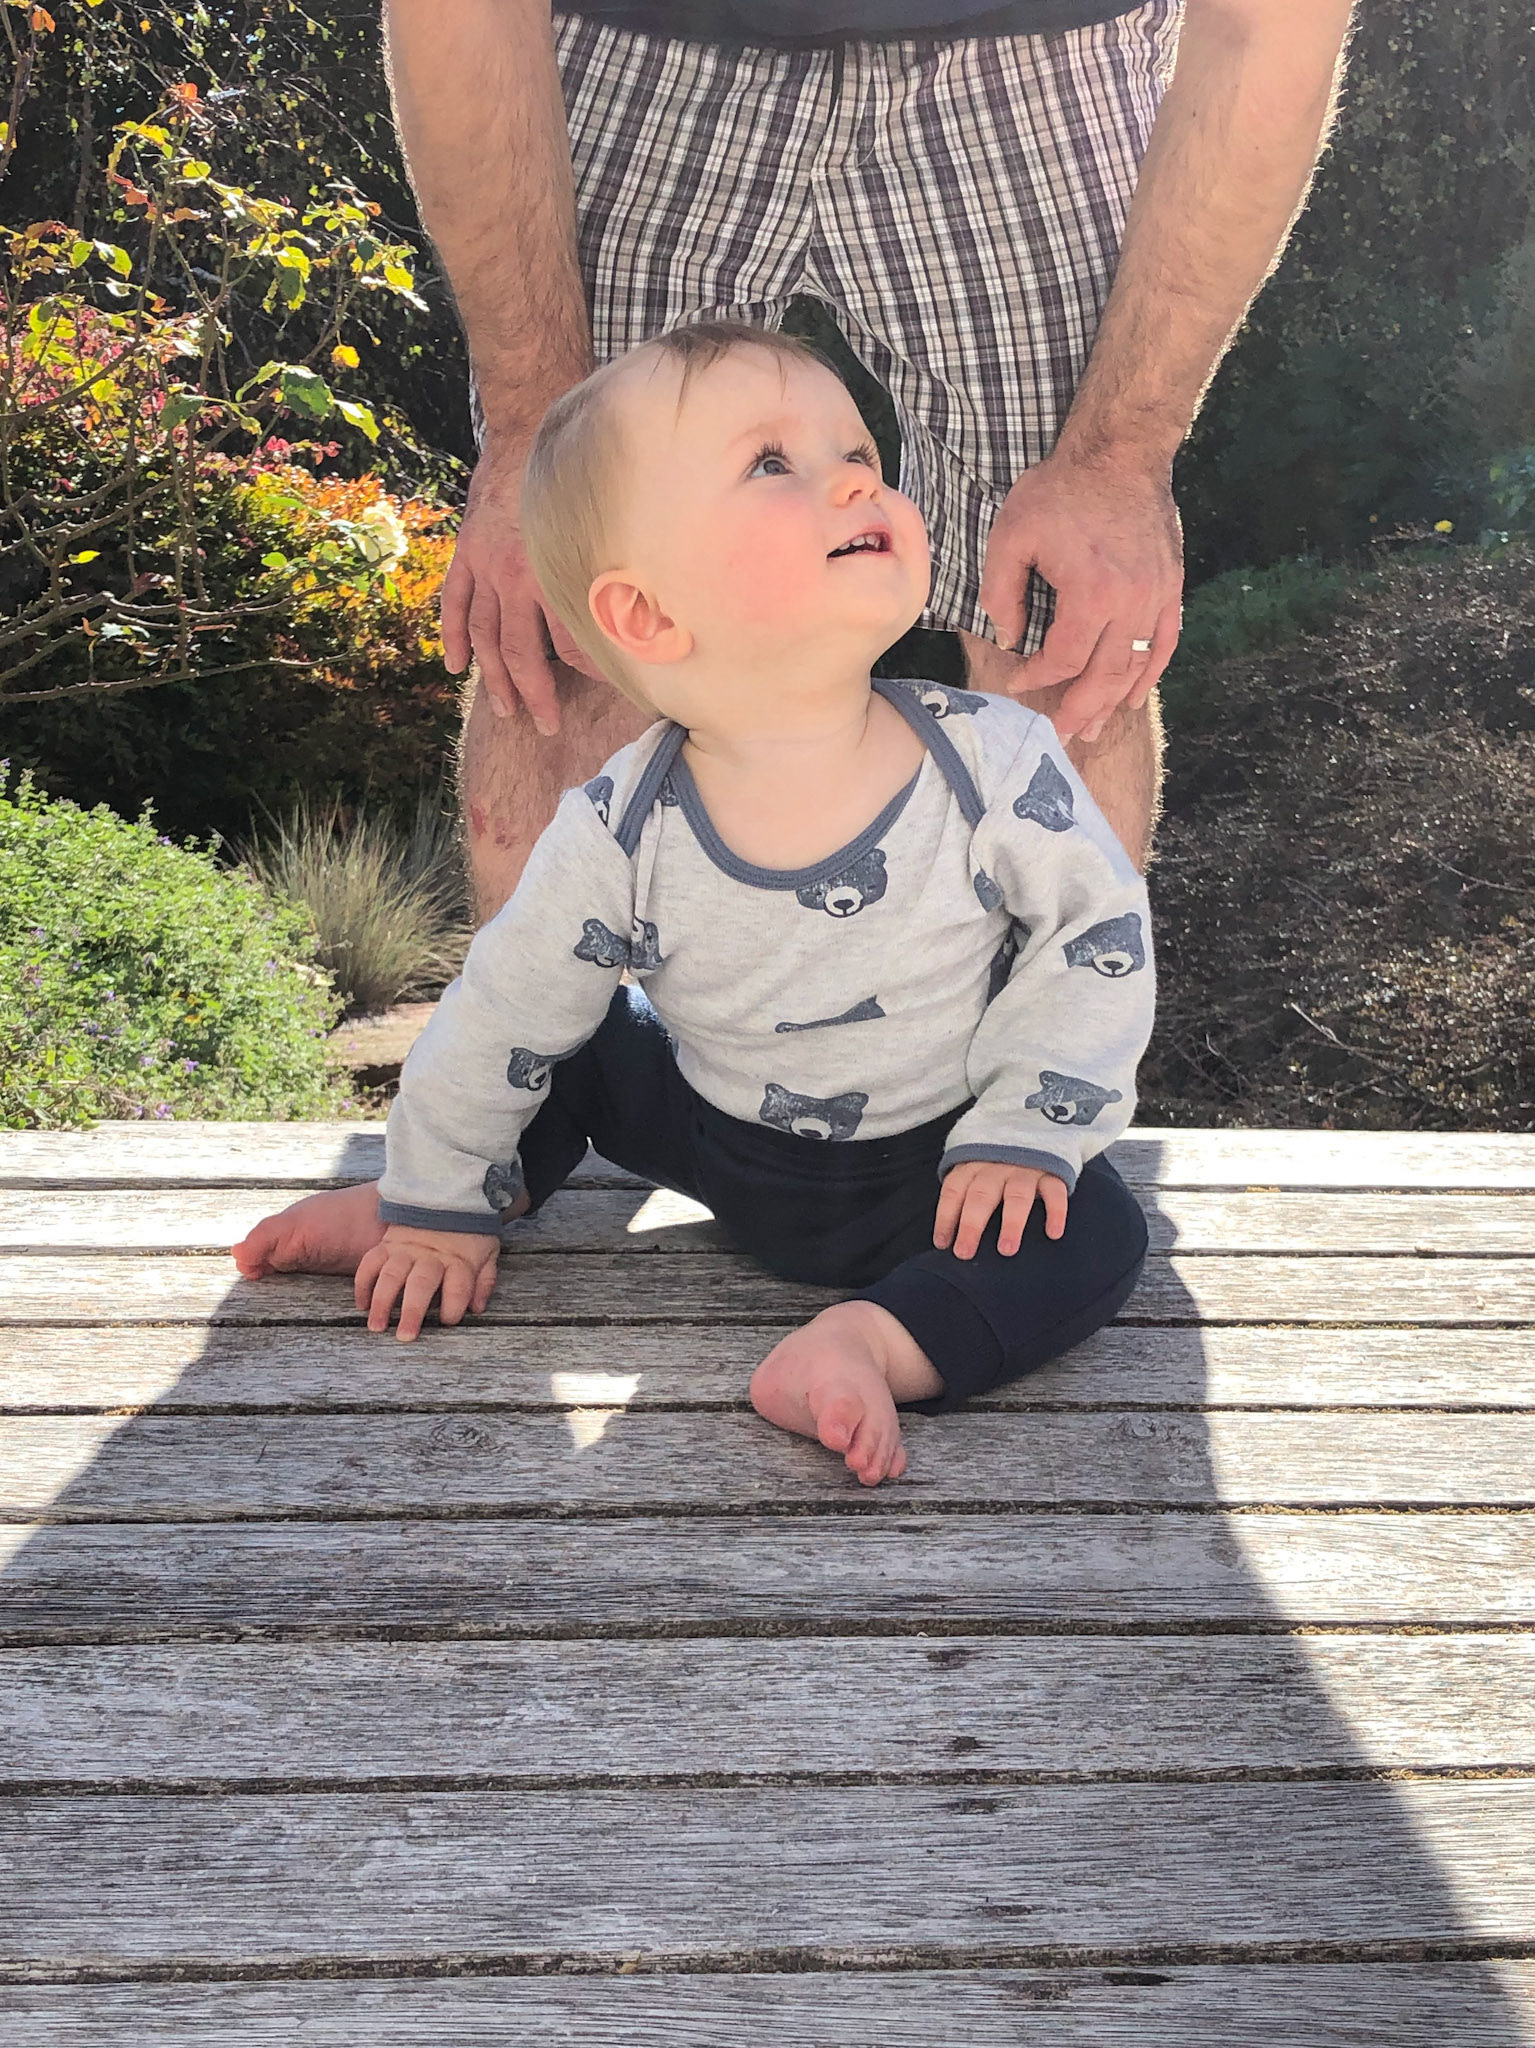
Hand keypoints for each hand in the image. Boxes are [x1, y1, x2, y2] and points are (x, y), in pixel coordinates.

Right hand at [354, 1224, 499, 1341]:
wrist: (448, 1192)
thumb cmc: (469, 1231)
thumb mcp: (488, 1251)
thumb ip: (484, 1280)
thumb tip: (477, 1308)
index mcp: (459, 1259)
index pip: (457, 1286)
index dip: (454, 1306)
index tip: (447, 1320)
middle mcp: (431, 1256)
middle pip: (421, 1284)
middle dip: (412, 1311)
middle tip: (405, 1336)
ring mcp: (406, 1249)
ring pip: (391, 1276)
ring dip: (382, 1302)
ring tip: (376, 1326)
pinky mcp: (387, 1243)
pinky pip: (370, 1263)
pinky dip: (363, 1283)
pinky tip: (362, 1304)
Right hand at [439, 444, 606, 734]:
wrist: (531, 427)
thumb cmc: (577, 480)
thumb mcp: (604, 528)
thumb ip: (615, 573)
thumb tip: (644, 616)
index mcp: (555, 574)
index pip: (568, 644)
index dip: (586, 671)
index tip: (604, 686)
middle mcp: (516, 576)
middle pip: (521, 652)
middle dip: (535, 694)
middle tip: (547, 726)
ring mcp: (487, 566)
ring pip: (486, 635)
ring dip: (494, 676)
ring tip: (506, 709)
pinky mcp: (468, 552)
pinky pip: (455, 603)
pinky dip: (453, 636)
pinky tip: (457, 666)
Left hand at [934, 1161, 1068, 1258]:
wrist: (1038, 1121)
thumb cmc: (999, 1158)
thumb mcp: (976, 1163)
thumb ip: (966, 1188)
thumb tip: (949, 1233)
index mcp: (973, 1164)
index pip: (954, 1190)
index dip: (946, 1217)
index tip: (942, 1244)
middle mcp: (997, 1165)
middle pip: (981, 1196)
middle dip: (971, 1225)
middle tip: (964, 1253)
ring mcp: (1026, 1167)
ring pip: (1016, 1196)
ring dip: (1011, 1223)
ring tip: (1006, 1249)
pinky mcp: (1053, 1170)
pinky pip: (1055, 1191)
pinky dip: (1055, 1212)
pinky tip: (1053, 1233)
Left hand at [978, 448, 1182, 742]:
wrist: (1120, 453)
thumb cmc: (1060, 490)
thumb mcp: (1012, 534)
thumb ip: (1003, 591)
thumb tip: (1010, 637)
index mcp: (1091, 593)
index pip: (1064, 658)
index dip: (1037, 677)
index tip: (1017, 684)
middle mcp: (1131, 602)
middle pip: (1106, 676)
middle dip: (1079, 710)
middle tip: (1059, 736)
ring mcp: (1158, 596)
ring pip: (1137, 666)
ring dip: (1112, 701)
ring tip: (1091, 728)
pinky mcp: (1171, 586)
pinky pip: (1165, 643)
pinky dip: (1149, 674)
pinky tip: (1132, 697)